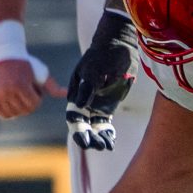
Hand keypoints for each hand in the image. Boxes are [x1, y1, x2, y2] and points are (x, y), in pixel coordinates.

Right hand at [0, 55, 59, 119]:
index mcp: (21, 86)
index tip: (33, 87)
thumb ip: (53, 87)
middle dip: (29, 102)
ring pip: (14, 114)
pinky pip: (4, 115)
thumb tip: (68, 94)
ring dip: (20, 107)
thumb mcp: (41, 74)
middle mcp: (8, 92)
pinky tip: (12, 101)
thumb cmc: (27, 66)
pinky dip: (10, 112)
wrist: (5, 58)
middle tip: (26, 90)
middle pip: (25, 111)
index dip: (37, 97)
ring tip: (18, 94)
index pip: (34, 105)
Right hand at [63, 9, 139, 149]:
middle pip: (83, 125)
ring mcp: (96, 104)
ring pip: (94, 127)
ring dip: (99, 137)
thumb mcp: (94, 70)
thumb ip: (87, 87)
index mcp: (77, 94)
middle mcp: (84, 101)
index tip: (85, 141)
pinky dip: (107, 133)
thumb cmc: (103, 56)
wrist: (118, 46)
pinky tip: (111, 142)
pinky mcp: (108, 105)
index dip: (78, 130)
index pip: (74, 117)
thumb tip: (79, 105)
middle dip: (89, 137)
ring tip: (107, 146)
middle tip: (98, 147)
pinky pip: (105, 123)